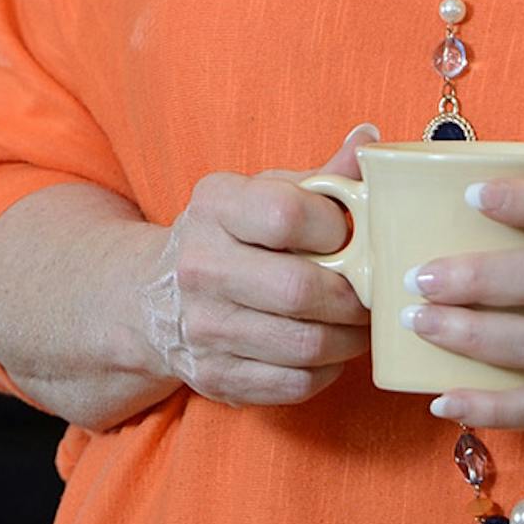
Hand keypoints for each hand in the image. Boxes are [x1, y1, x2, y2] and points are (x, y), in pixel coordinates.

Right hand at [139, 124, 379, 407]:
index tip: (346, 236)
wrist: (151, 299)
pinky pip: (297, 383)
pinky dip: (327, 369)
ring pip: (306, 344)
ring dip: (349, 338)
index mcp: (215, 207)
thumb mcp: (264, 193)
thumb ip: (323, 176)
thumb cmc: (230, 237)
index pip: (287, 215)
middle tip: (372, 293)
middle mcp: (200, 266)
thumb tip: (371, 140)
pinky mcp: (216, 377)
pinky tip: (328, 349)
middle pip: (301, 290)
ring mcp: (204, 328)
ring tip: (358, 322)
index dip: (336, 228)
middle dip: (354, 296)